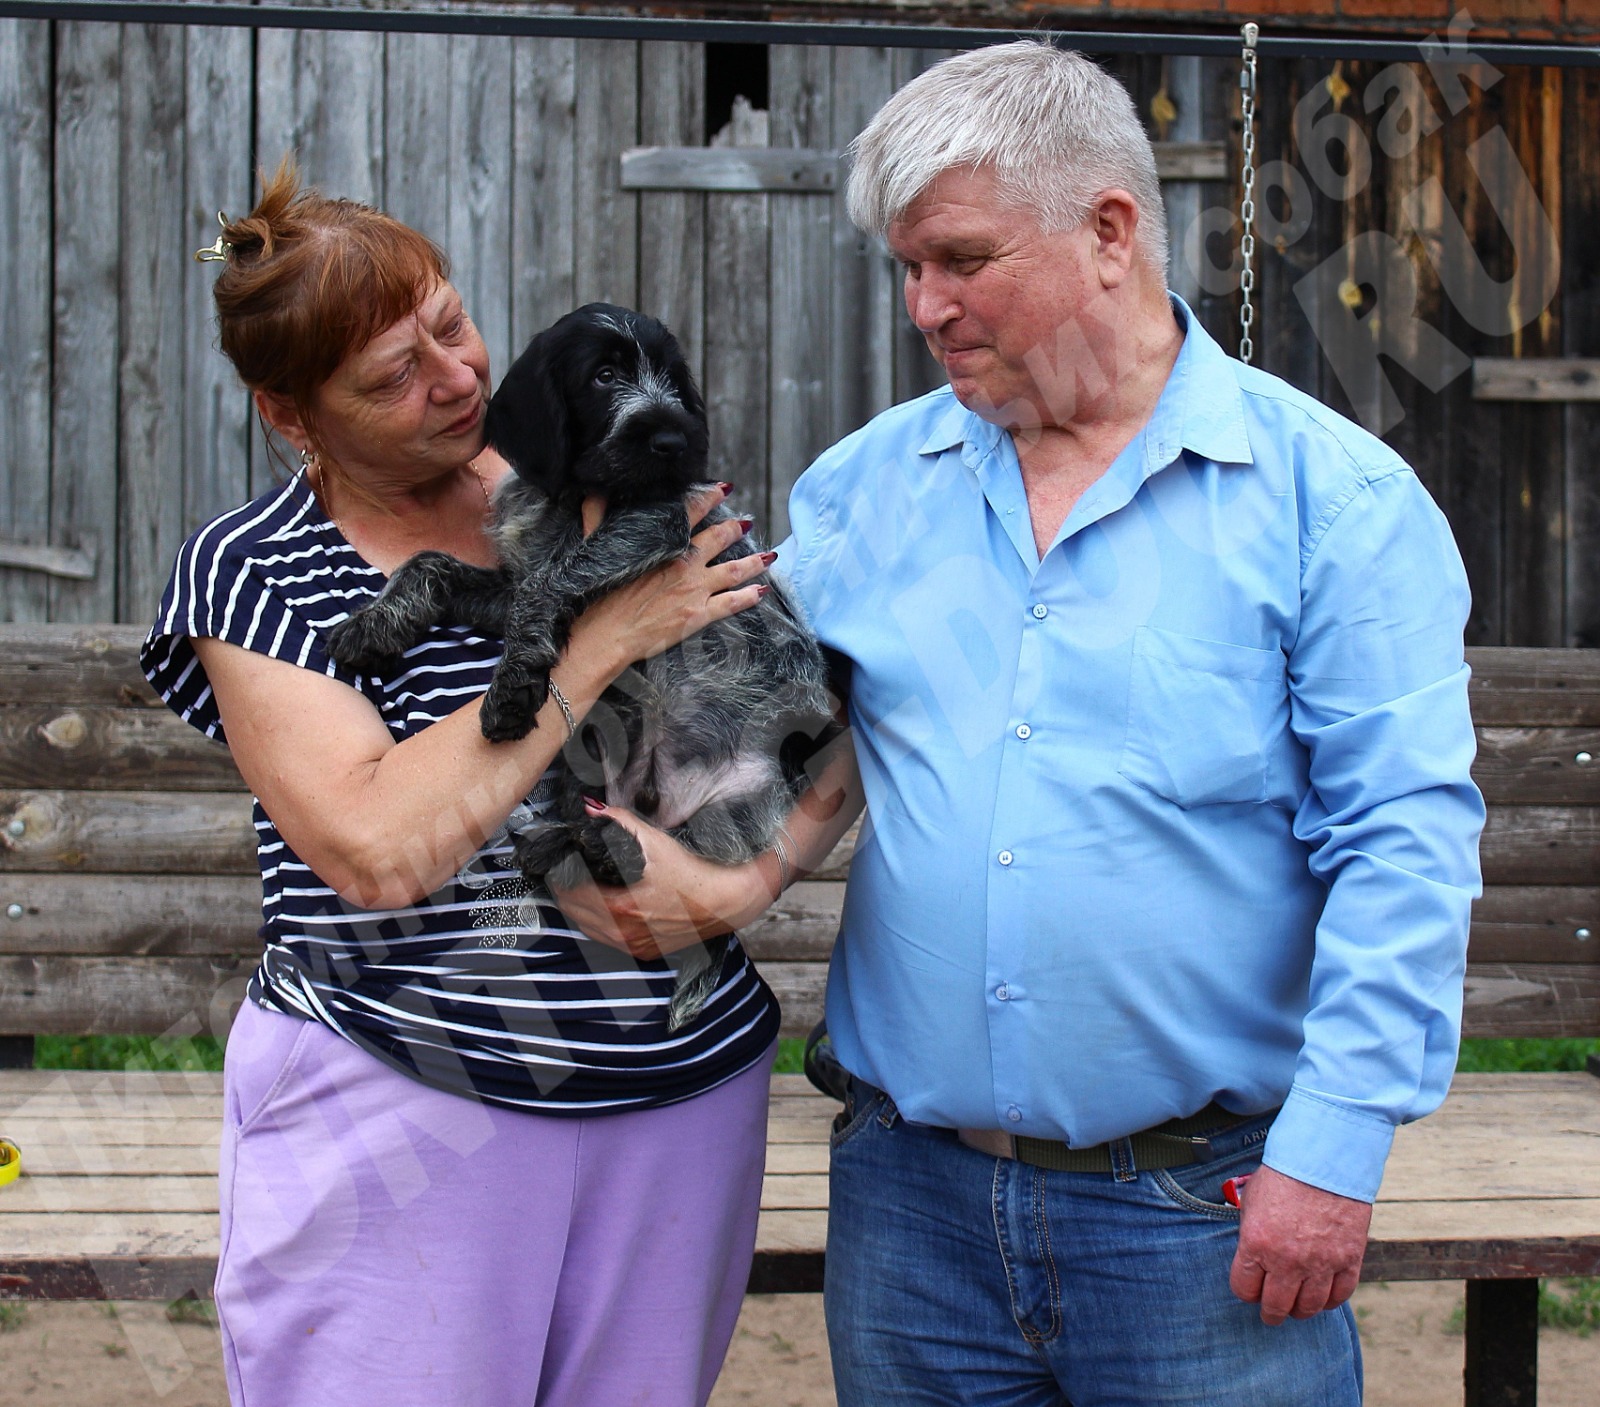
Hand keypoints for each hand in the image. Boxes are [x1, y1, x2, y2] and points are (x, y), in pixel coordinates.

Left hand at [549, 802, 773, 958]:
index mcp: (620, 907)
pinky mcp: (644, 951)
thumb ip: (622, 823)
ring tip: (574, 885)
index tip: (557, 858)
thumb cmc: (695, 873)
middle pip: (574, 912)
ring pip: (587, 929)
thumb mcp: (657, 843)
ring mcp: (633, 945)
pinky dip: (596, 923)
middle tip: (561, 868)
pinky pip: (606, 939)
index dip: (558, 874)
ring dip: (577, 908)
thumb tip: (592, 809)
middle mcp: (622, 932)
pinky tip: (598, 907)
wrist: (727, 903)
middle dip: (564, 889)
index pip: (570, 892)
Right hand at [569, 486, 769, 670]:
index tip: (723, 488)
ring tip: (768, 556)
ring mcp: (695, 589)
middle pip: (719, 538)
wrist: (606, 635)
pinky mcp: (699, 615)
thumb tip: (592, 493)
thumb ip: (597, 517)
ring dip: (754, 562)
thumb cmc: (600, 594)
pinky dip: (749, 597)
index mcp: (662, 544)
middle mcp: (684, 562)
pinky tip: (760, 592)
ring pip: (734, 570)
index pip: (690, 512)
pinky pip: (732, 603)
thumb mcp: (596, 547)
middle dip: (736, 527)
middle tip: (747, 521)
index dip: (709, 497)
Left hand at [1229, 1164, 1371, 1323]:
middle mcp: (1287, 1260)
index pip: (1244, 1289)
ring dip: (1300, 1310)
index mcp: (1257, 1244)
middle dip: (1271, 1312)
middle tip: (1271, 1312)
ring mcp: (1320, 1264)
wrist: (1324, 1159)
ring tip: (1297, 1307)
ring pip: (1309, 1307)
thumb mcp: (1252, 1200)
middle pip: (1276, 1306)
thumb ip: (1250, 1231)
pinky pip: (1339, 1296)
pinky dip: (1330, 1301)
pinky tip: (1323, 1297)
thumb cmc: (1284, 1174)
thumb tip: (1250, 1250)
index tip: (1250, 1291)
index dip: (1246, 1292)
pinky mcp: (1348, 1260)